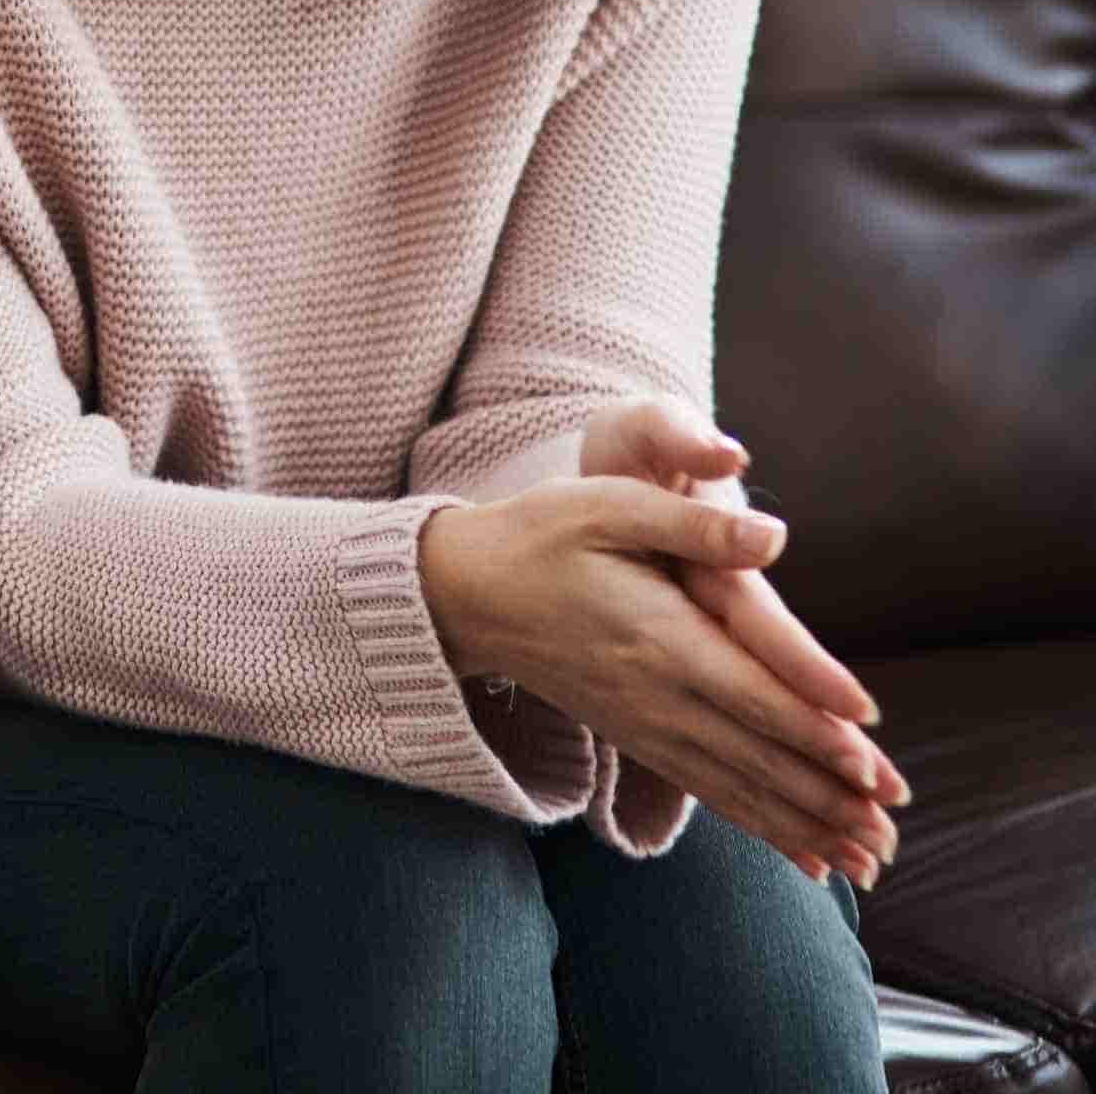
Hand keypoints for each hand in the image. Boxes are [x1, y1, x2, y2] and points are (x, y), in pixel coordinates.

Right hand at [424, 471, 904, 884]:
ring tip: (870, 857)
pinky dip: (764, 826)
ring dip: (807, 821)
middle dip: (830, 790)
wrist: (468, 595)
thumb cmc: (544, 535)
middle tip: (894, 820)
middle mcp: (656, 694)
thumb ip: (696, 527)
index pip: (750, 689)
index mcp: (658, 635)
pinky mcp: (639, 739)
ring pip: (740, 785)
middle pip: (757, 752)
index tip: (869, 751)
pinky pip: (711, 792)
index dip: (811, 721)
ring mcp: (646, 725)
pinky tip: (808, 857)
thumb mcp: (611, 506)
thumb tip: (775, 538)